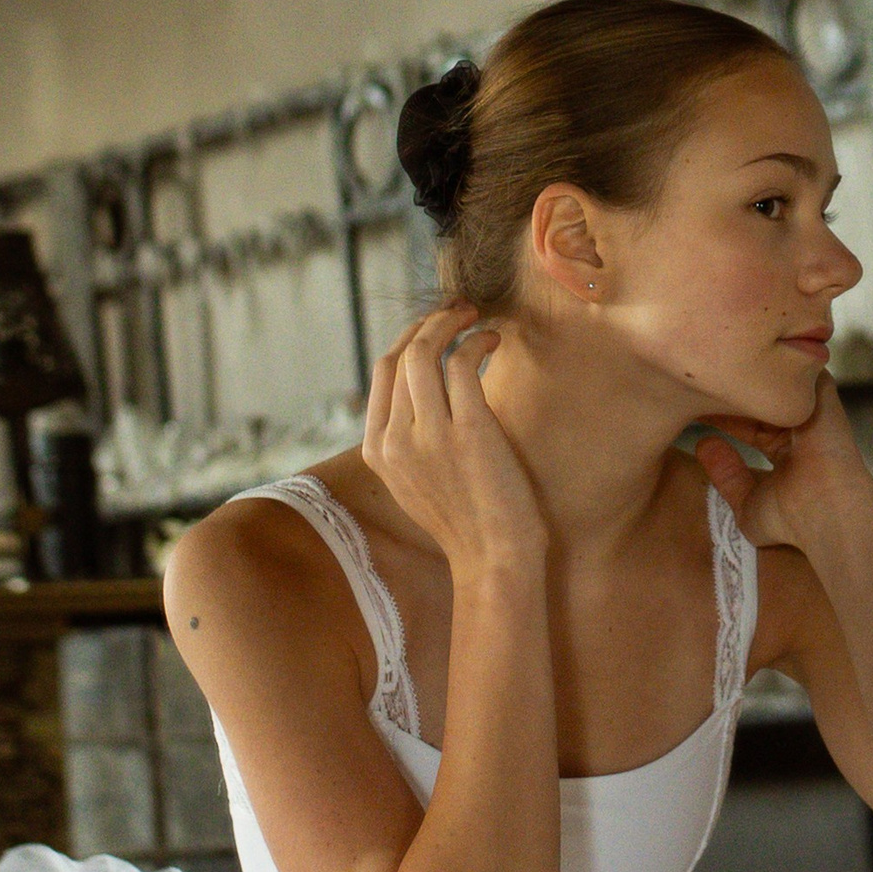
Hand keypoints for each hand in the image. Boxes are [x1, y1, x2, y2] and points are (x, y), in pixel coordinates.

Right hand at [362, 303, 546, 570]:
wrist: (494, 559)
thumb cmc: (467, 522)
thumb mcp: (416, 483)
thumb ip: (408, 442)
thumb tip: (417, 397)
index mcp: (378, 451)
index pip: (382, 372)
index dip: (409, 339)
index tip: (435, 327)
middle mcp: (395, 440)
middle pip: (401, 355)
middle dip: (430, 323)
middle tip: (459, 312)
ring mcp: (429, 435)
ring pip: (426, 351)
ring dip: (452, 323)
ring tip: (477, 318)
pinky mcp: (468, 430)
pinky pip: (462, 363)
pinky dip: (477, 341)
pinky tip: (494, 341)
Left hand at [694, 378, 872, 558]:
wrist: (827, 514)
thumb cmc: (790, 521)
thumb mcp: (745, 503)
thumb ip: (726, 476)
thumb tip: (703, 444)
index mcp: (786, 452)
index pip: (749, 425)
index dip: (722, 416)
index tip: (691, 408)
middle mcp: (799, 429)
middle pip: (760, 401)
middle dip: (729, 393)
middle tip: (694, 383)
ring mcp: (812, 410)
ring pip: (774, 383)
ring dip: (746, 376)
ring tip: (708, 368)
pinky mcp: (823, 394)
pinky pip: (795, 368)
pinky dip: (771, 363)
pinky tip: (734, 360)